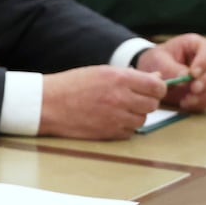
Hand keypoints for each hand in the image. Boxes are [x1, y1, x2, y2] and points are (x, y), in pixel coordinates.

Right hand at [39, 65, 165, 138]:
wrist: (48, 104)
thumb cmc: (72, 85)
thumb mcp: (101, 72)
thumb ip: (130, 75)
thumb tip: (157, 78)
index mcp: (120, 78)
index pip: (157, 87)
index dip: (157, 88)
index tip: (151, 89)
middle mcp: (121, 98)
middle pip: (152, 105)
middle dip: (145, 102)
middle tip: (131, 99)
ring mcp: (116, 117)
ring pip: (142, 119)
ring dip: (135, 115)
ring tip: (117, 109)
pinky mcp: (109, 133)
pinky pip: (130, 132)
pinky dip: (124, 127)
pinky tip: (110, 119)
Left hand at [136, 34, 205, 111]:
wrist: (151, 75)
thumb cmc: (156, 61)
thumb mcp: (158, 60)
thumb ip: (171, 68)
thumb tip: (185, 79)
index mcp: (195, 44)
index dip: (204, 61)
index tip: (193, 74)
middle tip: (193, 89)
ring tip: (186, 99)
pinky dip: (202, 103)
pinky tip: (186, 103)